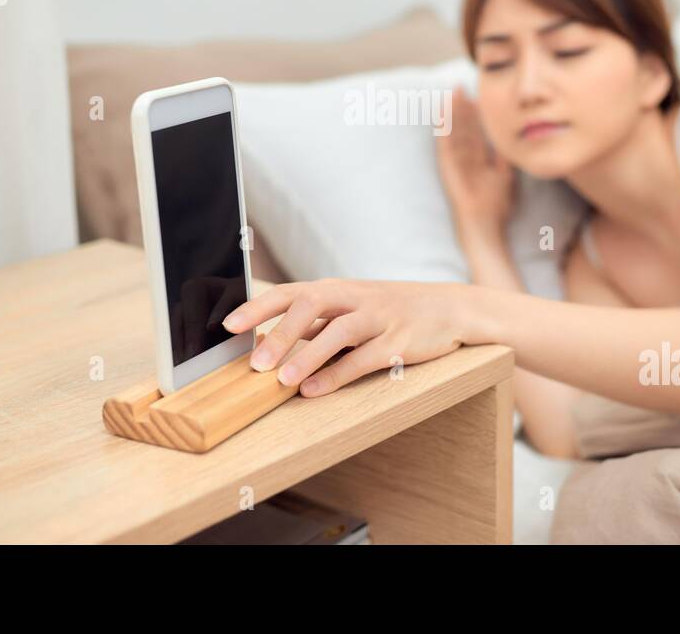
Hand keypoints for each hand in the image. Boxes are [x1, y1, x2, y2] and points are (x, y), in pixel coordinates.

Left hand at [221, 278, 471, 396]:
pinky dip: (337, 375)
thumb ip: (315, 324)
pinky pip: (365, 358)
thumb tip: (268, 340)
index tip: (229, 326)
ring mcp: (380, 318)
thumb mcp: (350, 308)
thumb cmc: (391, 310)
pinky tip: (314, 390)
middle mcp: (356, 298)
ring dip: (307, 356)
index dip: (259, 307)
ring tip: (280, 381)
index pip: (291, 292)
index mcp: (338, 289)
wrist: (450, 308)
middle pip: (312, 304)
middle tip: (255, 363)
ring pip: (339, 331)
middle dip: (280, 332)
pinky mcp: (400, 341)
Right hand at [435, 86, 515, 235]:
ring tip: (452, 93)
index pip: (475, 134)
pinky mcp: (448, 170)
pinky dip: (443, 130)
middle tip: (460, 87)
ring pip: (453, 134)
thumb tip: (507, 140)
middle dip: (462, 109)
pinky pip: (445, 147)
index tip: (476, 96)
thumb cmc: (496, 209)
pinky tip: (443, 115)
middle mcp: (464, 161)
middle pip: (463, 130)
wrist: (485, 229)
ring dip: (452, 114)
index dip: (475, 116)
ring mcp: (455, 165)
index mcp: (477, 162)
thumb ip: (504, 160)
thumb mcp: (505, 178)